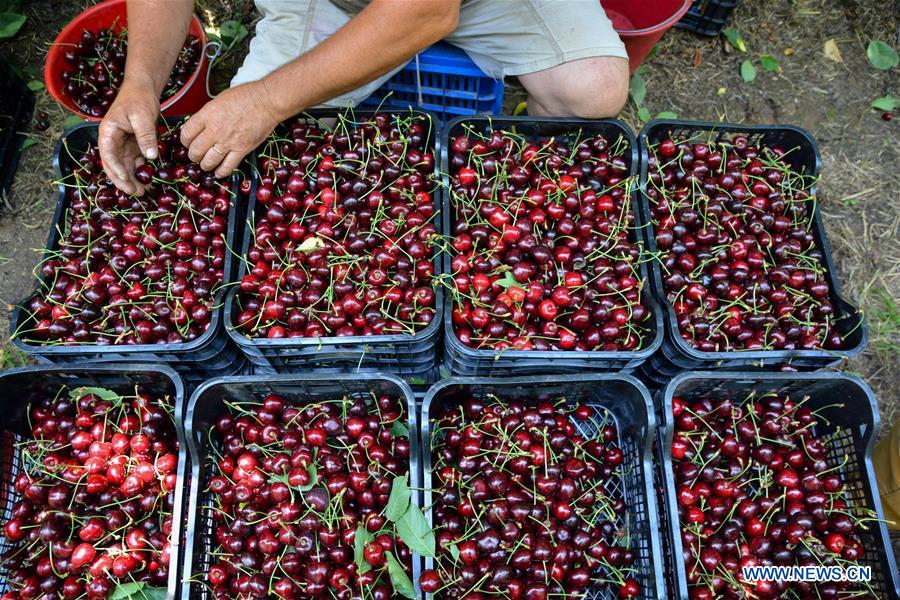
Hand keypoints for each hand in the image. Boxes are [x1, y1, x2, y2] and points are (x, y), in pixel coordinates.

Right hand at [98, 80, 160, 194]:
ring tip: (143, 191)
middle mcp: (112, 141)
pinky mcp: (132, 146)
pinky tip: (148, 181)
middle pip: (113, 165)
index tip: (127, 180)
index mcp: (108, 132)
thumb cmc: (139, 98)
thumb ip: (145, 135)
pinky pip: (133, 162)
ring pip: (123, 167)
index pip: (108, 155)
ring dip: (132, 179)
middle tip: (137, 192)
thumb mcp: (142, 116)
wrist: (143, 89)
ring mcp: (122, 144)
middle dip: (123, 180)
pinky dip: (139, 172)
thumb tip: (150, 157)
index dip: (116, 169)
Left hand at [181, 80, 283, 178]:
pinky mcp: (241, 150)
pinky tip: (218, 172)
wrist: (266, 102)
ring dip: (205, 165)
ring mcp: (228, 142)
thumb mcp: (218, 101)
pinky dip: (221, 172)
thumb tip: (201, 126)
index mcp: (207, 115)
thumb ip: (208, 115)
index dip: (184, 140)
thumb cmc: (245, 96)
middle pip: (195, 150)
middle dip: (193, 155)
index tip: (188, 142)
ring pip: (208, 162)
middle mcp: (215, 130)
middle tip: (195, 154)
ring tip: (206, 164)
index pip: (186, 134)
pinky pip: (227, 167)